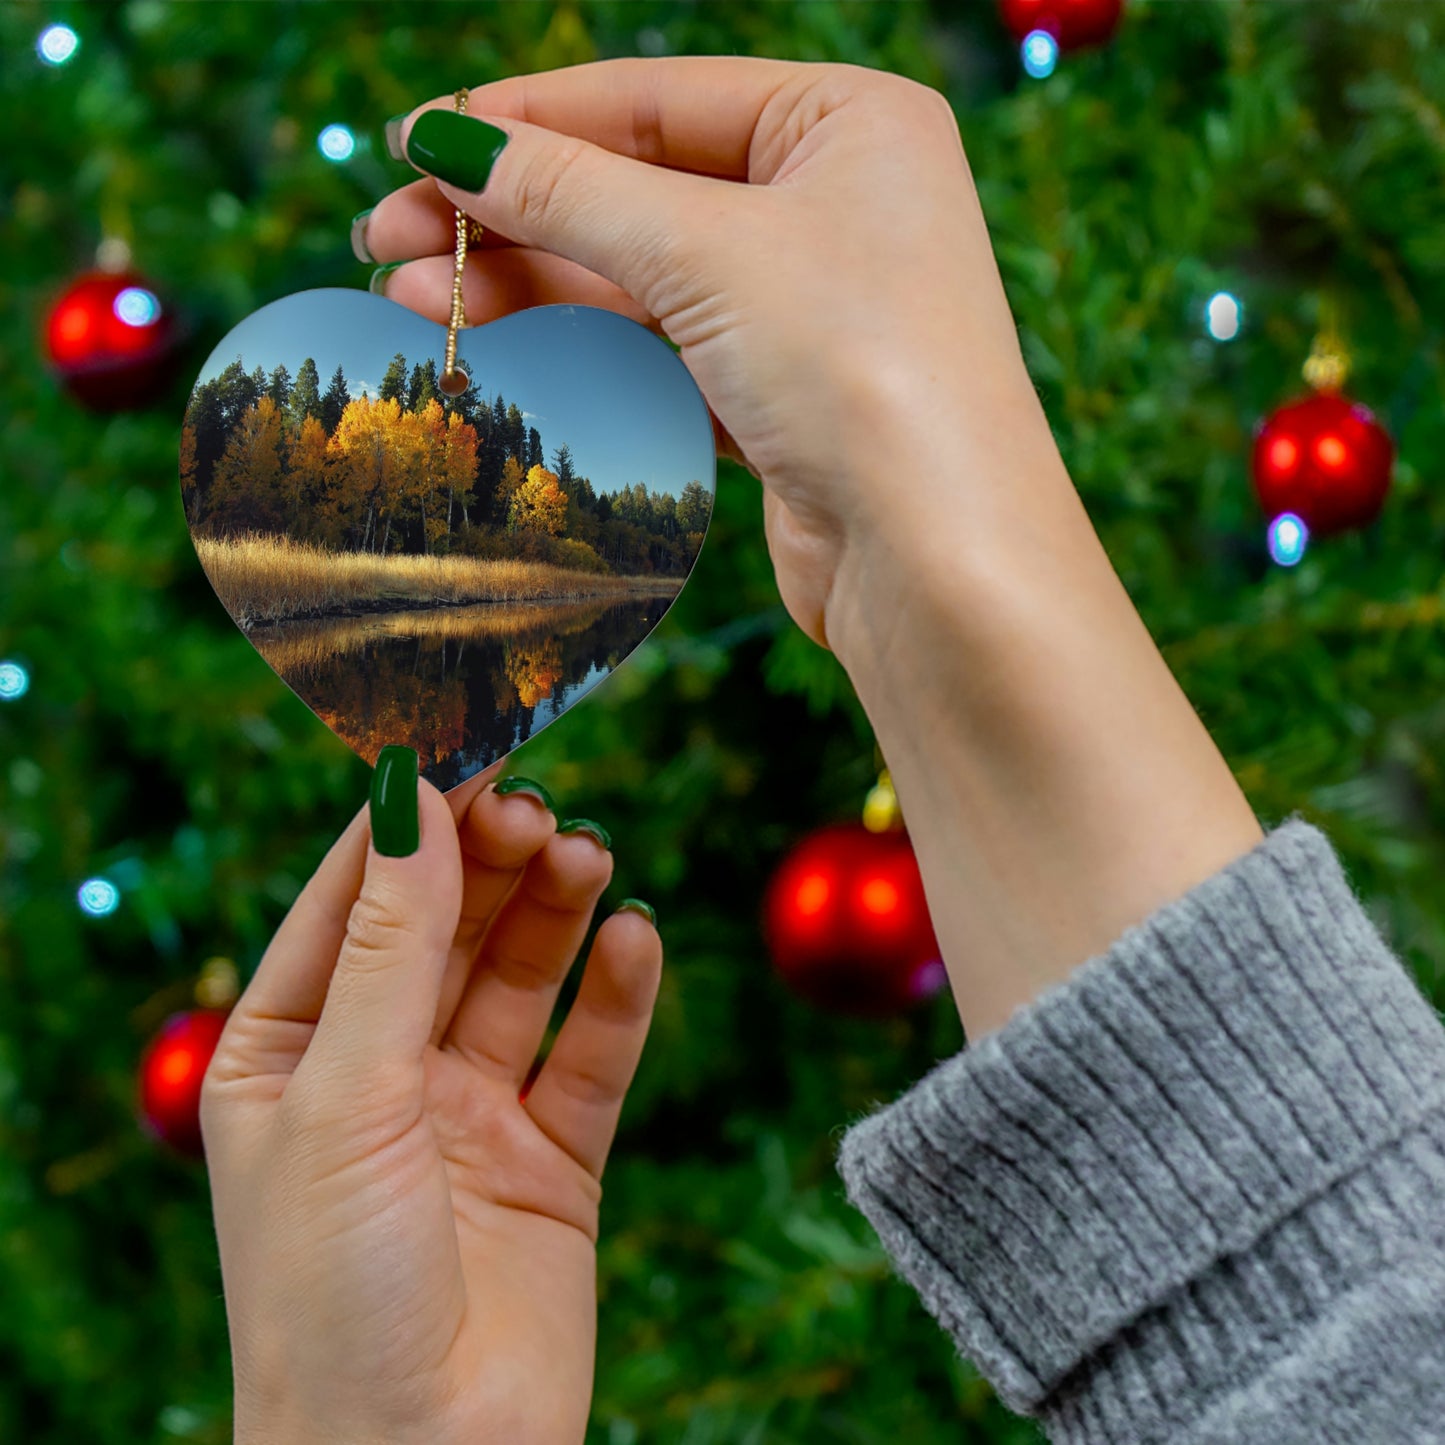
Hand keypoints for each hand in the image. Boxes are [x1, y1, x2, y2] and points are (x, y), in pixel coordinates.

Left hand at [201, 760, 661, 1444]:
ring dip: (556, 911)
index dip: (407, 824)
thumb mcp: (345, 1096)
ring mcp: (469, 1115)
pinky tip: (636, 939)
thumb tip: (410, 798)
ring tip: (590, 858)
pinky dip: (617, 995)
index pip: (351, 903)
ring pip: (521, 978)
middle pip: (446, 928)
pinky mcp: (553, 1160)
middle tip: (539, 808)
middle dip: (490, 862)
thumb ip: (390, 946)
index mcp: (289, 1054)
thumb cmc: (331, 1294)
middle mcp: (380, 1074)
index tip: (465, 747)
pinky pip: (591, 1056)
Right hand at [361, 56, 1061, 656]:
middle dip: (509, 211)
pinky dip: (582, 342)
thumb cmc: (859, 370)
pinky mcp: (782, 393)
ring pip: (641, 272)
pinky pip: (662, 345)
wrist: (936, 560)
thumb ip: (570, 190)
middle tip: (386, 236)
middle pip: (637, 186)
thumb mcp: (705, 252)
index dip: (526, 118)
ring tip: (409, 295)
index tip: (414, 140)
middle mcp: (835, 202)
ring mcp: (809, 303)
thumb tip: (447, 140)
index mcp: (848, 121)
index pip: (655, 98)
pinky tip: (498, 339)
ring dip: (528, 280)